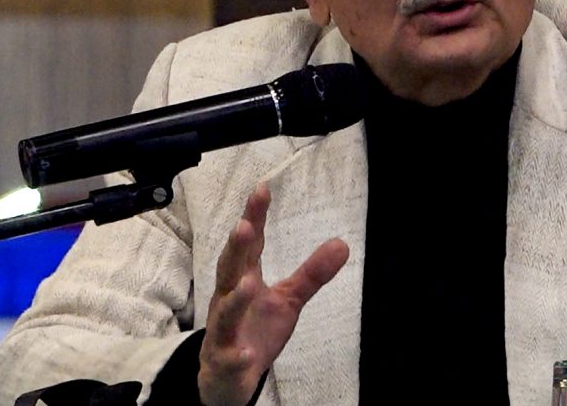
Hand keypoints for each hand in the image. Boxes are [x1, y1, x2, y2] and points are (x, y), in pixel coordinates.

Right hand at [198, 183, 349, 405]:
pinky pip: (229, 358)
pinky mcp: (225, 362)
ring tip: (249, 284)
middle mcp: (228, 300)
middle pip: (229, 271)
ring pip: (225, 314)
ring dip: (235, 299)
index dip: (254, 218)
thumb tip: (343, 244)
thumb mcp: (287, 300)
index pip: (249, 246)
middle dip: (235, 249)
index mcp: (243, 280)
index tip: (262, 189)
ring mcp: (224, 332)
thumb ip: (311, 274)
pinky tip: (247, 353)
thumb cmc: (254, 329)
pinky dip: (237, 355)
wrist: (228, 377)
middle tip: (244, 226)